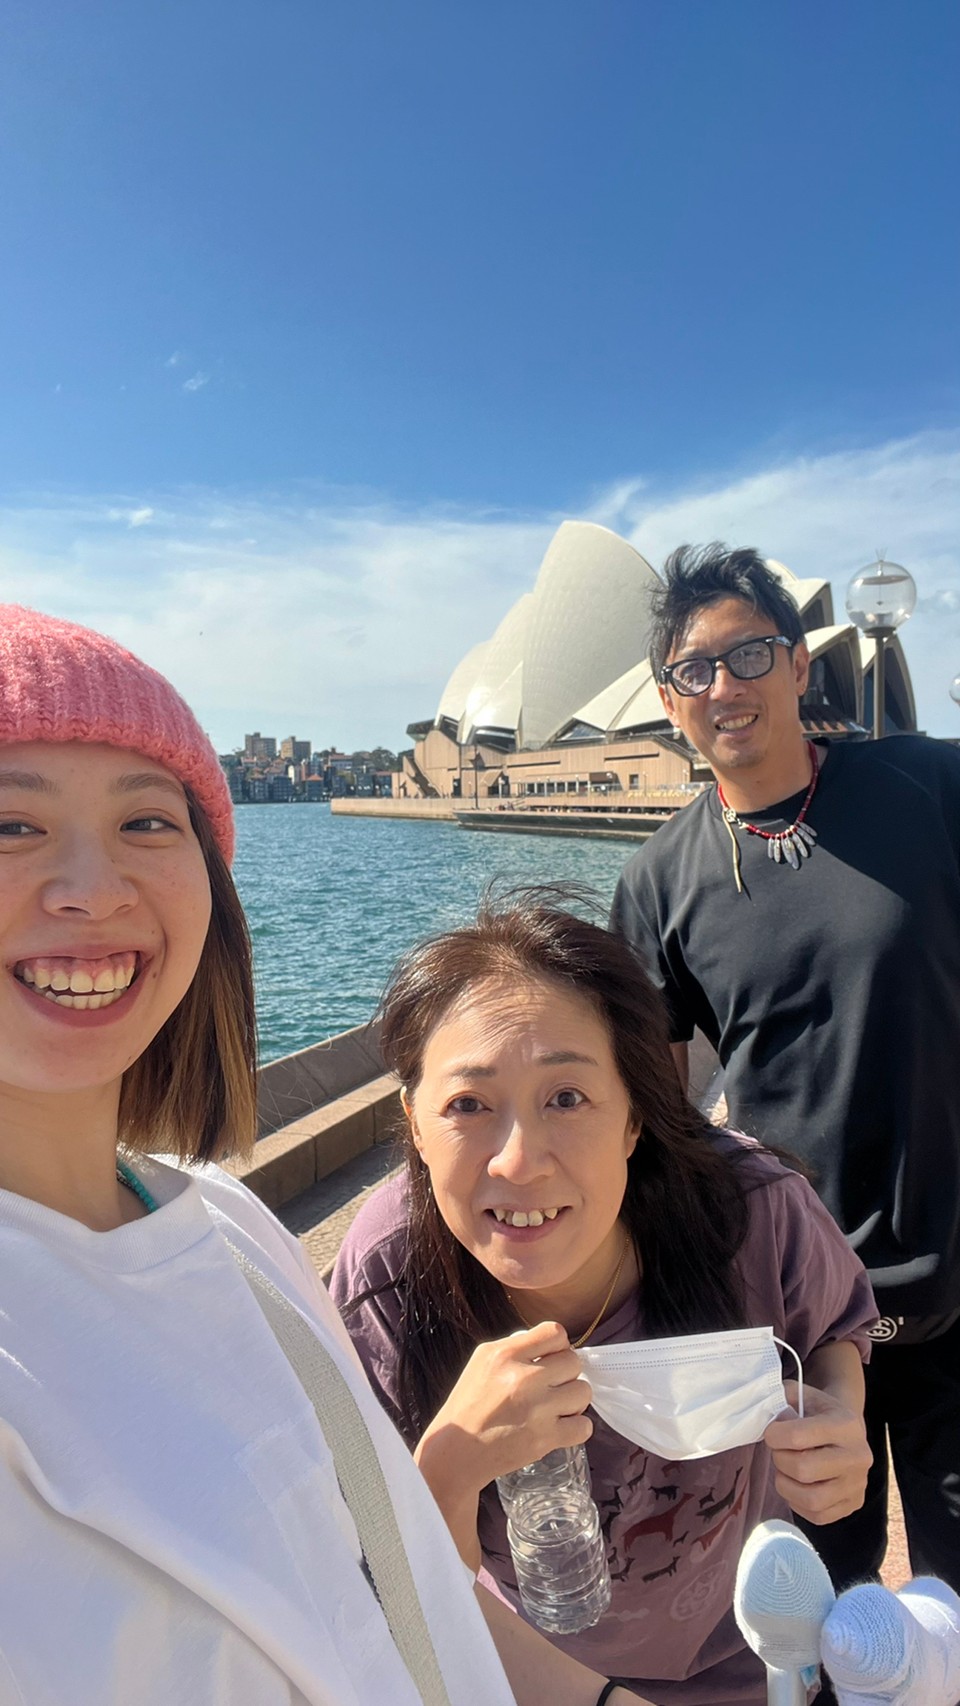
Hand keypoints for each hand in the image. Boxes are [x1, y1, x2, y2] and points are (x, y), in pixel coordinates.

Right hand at [414, 1321, 590, 1568]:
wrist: (457, 1451)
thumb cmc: (468, 1404)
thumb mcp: (482, 1360)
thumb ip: (514, 1347)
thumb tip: (546, 1343)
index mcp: (507, 1354)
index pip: (556, 1333)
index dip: (557, 1345)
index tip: (550, 1359)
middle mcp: (525, 1378)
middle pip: (574, 1362)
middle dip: (566, 1373)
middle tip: (552, 1386)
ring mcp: (538, 1409)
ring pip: (583, 1392)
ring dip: (573, 1400)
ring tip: (557, 1407)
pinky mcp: (546, 1438)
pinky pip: (584, 1426)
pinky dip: (576, 1428)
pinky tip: (561, 1427)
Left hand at [763, 1381, 871, 1524]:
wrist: (848, 1431)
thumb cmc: (818, 1412)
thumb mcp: (803, 1395)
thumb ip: (782, 1397)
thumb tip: (762, 1413)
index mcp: (846, 1425)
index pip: (798, 1436)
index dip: (774, 1436)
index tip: (771, 1433)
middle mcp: (858, 1457)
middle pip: (803, 1470)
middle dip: (780, 1460)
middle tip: (779, 1452)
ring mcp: (858, 1484)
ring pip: (811, 1499)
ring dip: (786, 1485)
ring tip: (785, 1471)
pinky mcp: (853, 1504)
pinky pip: (817, 1515)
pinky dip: (798, 1502)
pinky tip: (797, 1485)